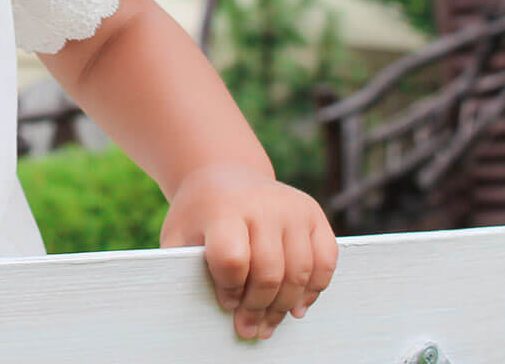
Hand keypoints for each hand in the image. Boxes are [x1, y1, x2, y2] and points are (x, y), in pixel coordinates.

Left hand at [159, 165, 336, 340]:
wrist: (224, 176)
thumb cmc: (199, 215)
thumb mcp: (179, 234)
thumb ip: (182, 268)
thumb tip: (193, 312)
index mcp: (224, 207)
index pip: (232, 258)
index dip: (229, 287)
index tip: (224, 300)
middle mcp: (262, 203)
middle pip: (269, 272)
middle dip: (257, 308)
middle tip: (247, 328)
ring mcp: (292, 207)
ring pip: (299, 272)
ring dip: (284, 307)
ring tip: (268, 323)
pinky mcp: (313, 213)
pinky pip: (326, 262)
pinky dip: (313, 290)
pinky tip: (296, 305)